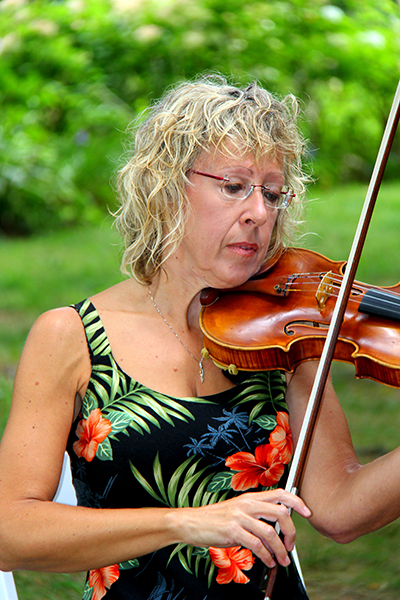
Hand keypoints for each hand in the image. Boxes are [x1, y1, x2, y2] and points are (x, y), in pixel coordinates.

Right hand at [174, 488, 310, 567]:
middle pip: (280, 512)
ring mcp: (240, 516)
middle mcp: (247, 504)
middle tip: (291, 545)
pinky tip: (268, 562)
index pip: (280, 493)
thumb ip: (255, 514)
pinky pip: (257, 545)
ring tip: (282, 560)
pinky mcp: (232, 530)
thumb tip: (276, 525)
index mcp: (250, 497)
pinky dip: (266, 556)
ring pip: (270, 532)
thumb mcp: (237, 510)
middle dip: (291, 531)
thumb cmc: (215, 518)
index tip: (307, 512)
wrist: (191, 522)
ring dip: (280, 550)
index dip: (296, 501)